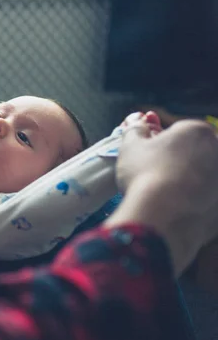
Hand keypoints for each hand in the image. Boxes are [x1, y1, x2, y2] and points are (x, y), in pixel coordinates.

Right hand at [105, 117, 217, 274]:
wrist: (161, 217)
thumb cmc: (145, 175)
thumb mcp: (131, 146)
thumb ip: (135, 129)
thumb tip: (136, 122)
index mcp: (197, 130)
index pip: (179, 131)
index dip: (160, 142)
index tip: (149, 155)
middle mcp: (217, 151)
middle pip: (195, 153)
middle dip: (178, 160)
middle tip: (156, 174)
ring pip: (202, 176)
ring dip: (186, 181)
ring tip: (165, 194)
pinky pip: (205, 198)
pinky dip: (194, 201)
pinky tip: (176, 208)